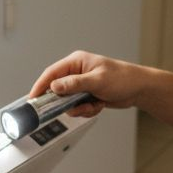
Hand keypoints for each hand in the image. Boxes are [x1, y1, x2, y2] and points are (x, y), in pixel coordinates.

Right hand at [28, 50, 152, 117]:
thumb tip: (54, 86)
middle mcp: (77, 72)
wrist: (139, 89)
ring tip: (93, 105)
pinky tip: (98, 106)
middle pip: (58, 90)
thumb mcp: (97, 81)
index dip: (40, 86)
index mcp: (76, 62)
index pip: (52, 73)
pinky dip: (87, 110)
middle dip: (65, 102)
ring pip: (68, 101)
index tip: (33, 98)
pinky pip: (78, 106)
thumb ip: (74, 84)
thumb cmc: (122, 78)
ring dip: (79, 107)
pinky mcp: (87, 95)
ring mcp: (82, 85)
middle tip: (70, 107)